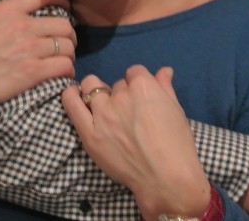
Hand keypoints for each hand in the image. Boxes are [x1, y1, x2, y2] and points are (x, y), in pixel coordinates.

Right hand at [0, 0, 75, 103]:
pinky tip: (62, 73)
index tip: (65, 5)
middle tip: (64, 40)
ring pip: (67, 45)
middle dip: (68, 32)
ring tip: (64, 57)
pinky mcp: (33, 72)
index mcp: (9, 9)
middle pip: (63, 23)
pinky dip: (67, 70)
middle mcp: (23, 26)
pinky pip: (64, 66)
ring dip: (69, 52)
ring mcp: (30, 49)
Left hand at [62, 66, 209, 219]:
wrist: (166, 177)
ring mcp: (103, 113)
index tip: (139, 98)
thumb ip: (165, 87)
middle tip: (128, 114)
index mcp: (143, 86)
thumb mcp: (176, 111)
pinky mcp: (89, 132)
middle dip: (121, 95)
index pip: (134, 72)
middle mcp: (121, 95)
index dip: (137, 83)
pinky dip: (70, 96)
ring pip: (92, 87)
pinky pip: (72, 104)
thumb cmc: (177, 145)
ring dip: (97, 92)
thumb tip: (164, 70)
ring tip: (103, 107)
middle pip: (116, 84)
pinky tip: (72, 95)